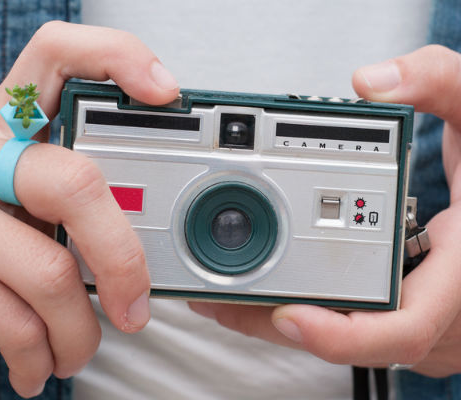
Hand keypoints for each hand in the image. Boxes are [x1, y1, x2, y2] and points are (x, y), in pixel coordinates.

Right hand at [0, 22, 178, 398]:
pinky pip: (15, 318)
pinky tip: (36, 363)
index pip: (57, 56)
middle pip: (77, 183)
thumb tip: (155, 246)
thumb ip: (78, 219)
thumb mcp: (26, 226)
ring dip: (79, 331)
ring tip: (74, 349)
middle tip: (135, 305)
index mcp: (2, 130)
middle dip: (122, 259)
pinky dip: (41, 355)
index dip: (116, 58)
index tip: (165, 95)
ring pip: (51, 271)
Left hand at [190, 45, 460, 375]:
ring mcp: (430, 323)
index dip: (344, 334)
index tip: (288, 314)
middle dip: (280, 320)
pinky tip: (269, 291)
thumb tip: (372, 82)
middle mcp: (444, 310)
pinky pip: (355, 328)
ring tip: (225, 295)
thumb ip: (439, 83)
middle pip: (351, 336)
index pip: (404, 327)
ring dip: (285, 322)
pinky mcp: (413, 319)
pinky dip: (310, 315)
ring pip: (348, 339)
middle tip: (220, 295)